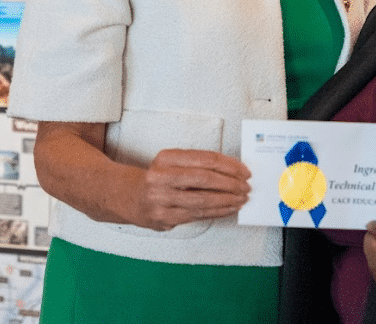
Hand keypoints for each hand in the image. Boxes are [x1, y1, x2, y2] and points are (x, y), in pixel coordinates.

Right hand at [130, 148, 251, 230]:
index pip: (206, 159)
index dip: (230, 166)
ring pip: (203, 200)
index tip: (244, 171)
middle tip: (245, 186)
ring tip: (241, 199)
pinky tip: (228, 209)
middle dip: (231, 184)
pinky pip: (197, 215)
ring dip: (227, 200)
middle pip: (205, 179)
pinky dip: (217, 212)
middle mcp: (160, 177)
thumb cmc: (159, 178)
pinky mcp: (164, 218)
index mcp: (166, 158)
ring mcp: (160, 199)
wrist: (130, 197)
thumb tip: (233, 171)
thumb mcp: (173, 163)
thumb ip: (198, 164)